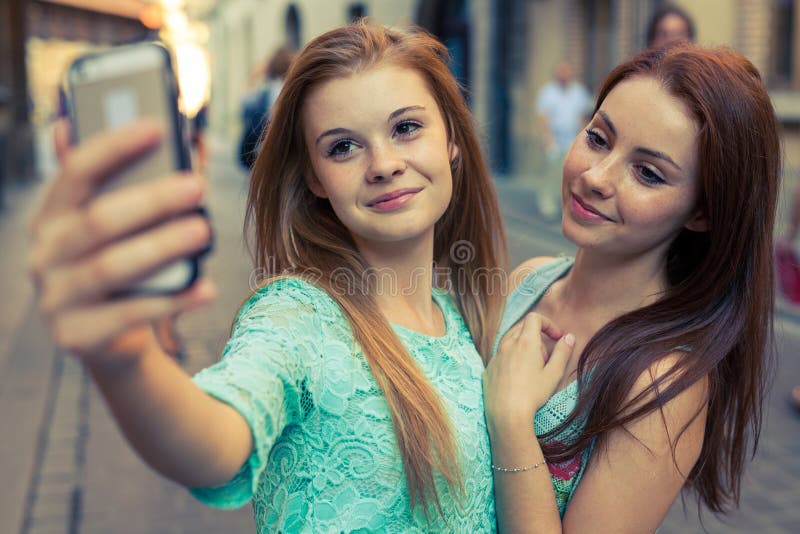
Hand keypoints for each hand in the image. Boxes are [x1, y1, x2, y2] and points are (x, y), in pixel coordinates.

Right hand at [27, 119, 214, 362]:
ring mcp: (55, 297)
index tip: (159, 127)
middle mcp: (44, 253)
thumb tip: (192, 138)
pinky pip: (128, 315)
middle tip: (198, 187)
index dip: (115, 146)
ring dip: (162, 246)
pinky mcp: (75, 336)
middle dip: (151, 200)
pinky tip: (206, 287)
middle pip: (98, 220)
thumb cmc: (131, 271)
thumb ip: (148, 187)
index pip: (76, 170)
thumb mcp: (130, 230)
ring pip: (111, 266)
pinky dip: (172, 300)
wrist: (116, 340)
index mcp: (54, 216)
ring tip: (204, 230)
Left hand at [484, 312, 574, 433]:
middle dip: (537, 336)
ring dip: (523, 346)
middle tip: (546, 357)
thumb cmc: (532, 394)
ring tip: (532, 368)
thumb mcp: (554, 374)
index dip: (548, 323)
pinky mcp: (488, 368)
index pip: (534, 318)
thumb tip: (568, 337)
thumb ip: (563, 352)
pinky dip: (512, 358)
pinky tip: (518, 378)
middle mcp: (507, 344)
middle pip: (522, 327)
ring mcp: (495, 356)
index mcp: (525, 342)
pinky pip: (501, 355)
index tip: (556, 337)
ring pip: (510, 341)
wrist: (506, 415)